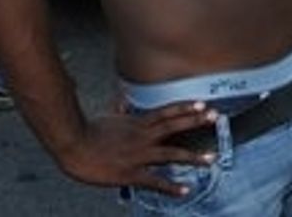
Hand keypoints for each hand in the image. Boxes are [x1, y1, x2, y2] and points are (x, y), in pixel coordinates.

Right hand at [57, 103, 218, 193]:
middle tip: (217, 118)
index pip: (167, 113)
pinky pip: (155, 181)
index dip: (186, 108)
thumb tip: (124, 101)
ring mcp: (139, 155)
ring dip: (193, 156)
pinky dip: (171, 187)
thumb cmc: (88, 132)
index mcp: (138, 123)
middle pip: (175, 127)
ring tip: (211, 159)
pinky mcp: (131, 173)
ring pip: (171, 154)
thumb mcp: (108, 118)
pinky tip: (185, 190)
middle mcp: (143, 136)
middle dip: (196, 122)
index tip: (203, 105)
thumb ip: (120, 110)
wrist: (74, 145)